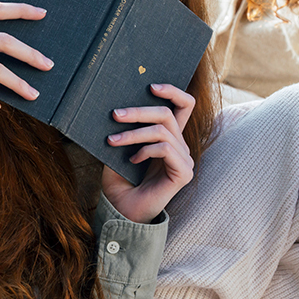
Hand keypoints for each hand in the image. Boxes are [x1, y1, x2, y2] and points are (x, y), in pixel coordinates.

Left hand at [100, 83, 195, 223]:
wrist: (122, 213)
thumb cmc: (120, 183)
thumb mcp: (119, 149)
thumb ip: (127, 129)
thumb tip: (120, 104)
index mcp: (169, 138)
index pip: (184, 106)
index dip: (173, 91)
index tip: (151, 85)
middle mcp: (181, 147)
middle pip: (168, 114)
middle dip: (139, 111)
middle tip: (115, 114)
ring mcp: (185, 160)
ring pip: (163, 130)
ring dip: (134, 133)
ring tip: (113, 141)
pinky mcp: (183, 173)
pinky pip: (165, 148)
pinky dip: (145, 150)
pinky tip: (132, 161)